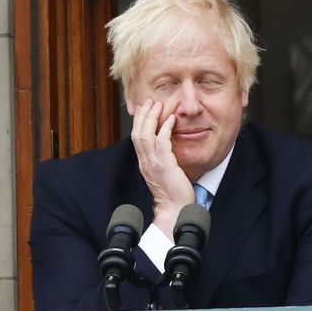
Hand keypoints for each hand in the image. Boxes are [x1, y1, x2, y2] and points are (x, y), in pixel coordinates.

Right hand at [131, 99, 193, 238]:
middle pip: (137, 133)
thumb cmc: (173, 192)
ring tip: (158, 105)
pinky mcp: (165, 165)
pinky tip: (171, 119)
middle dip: (142, 115)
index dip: (139, 121)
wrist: (175, 209)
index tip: (143, 108)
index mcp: (144, 163)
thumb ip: (160, 158)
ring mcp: (153, 163)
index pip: (136, 137)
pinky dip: (165, 128)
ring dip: (152, 118)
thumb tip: (164, 145)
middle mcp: (145, 162)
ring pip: (146, 135)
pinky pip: (162, 142)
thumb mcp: (162, 171)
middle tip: (149, 101)